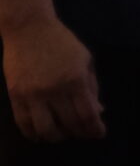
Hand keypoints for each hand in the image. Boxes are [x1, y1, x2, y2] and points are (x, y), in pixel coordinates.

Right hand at [4, 16, 103, 141]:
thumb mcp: (85, 60)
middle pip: (69, 124)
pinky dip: (33, 134)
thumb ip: (92, 86)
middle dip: (79, 134)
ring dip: (56, 138)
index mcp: (75, 80)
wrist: (28, 28)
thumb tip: (99, 111)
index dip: (95, 129)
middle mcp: (54, 90)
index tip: (99, 134)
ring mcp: (32, 94)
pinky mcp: (15, 95)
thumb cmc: (62, 42)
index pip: (87, 114)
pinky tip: (40, 135)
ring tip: (62, 135)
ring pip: (45, 129)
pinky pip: (23, 122)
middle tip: (83, 134)